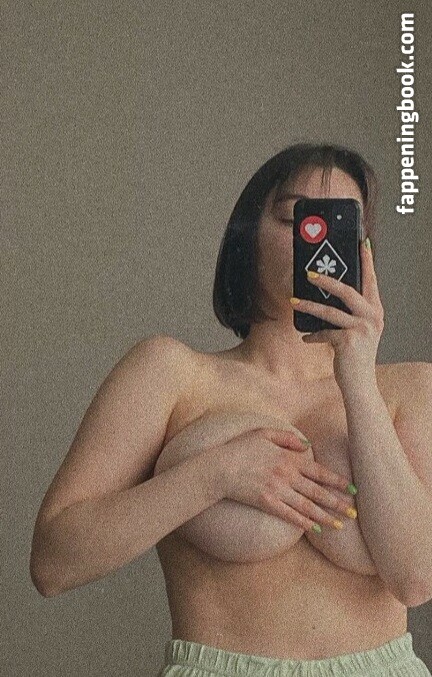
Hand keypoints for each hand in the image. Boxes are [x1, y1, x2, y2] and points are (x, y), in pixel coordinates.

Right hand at [213, 426, 356, 532]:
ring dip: (325, 517)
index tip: (353, 488)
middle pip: (317, 491)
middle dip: (338, 503)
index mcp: (287, 458)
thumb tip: (308, 446)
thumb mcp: (263, 433)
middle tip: (354, 513)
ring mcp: (277, 491)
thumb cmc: (240, 447)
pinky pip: (289, 515)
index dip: (337, 481)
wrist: (219, 467)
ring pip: (307, 506)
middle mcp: (286, 475)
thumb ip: (287, 438)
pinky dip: (304, 522)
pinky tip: (315, 529)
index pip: (318, 471)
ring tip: (341, 526)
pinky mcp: (266, 503)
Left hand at [292, 238, 383, 385]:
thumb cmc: (355, 357)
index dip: (366, 262)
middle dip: (327, 280)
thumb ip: (349, 314)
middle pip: (347, 291)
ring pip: (330, 311)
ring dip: (308, 306)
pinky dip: (313, 335)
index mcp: (376, 311)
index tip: (361, 244)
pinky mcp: (349, 341)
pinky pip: (324, 332)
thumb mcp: (357, 332)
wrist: (360, 385)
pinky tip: (306, 339)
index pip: (371, 281)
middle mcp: (373, 317)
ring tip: (293, 301)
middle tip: (309, 273)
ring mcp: (362, 329)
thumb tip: (324, 297)